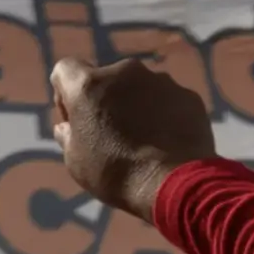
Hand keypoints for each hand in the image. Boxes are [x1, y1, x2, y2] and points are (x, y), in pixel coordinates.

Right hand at [48, 56, 217, 223]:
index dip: (65, 93)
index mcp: (89, 84)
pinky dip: (163, 114)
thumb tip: (68, 126)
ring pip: (139, 88)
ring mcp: (160, 80)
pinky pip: (168, 100)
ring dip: (135, 106)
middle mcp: (124, 71)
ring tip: (143, 140)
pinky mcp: (188, 95)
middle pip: (106, 79)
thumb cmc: (114, 173)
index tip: (75, 118)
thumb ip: (67, 134)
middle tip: (110, 133)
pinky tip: (165, 141)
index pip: (65, 69)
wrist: (173, 183)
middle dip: (105, 100)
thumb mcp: (75, 160)